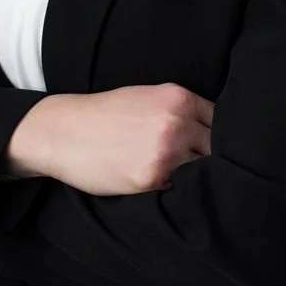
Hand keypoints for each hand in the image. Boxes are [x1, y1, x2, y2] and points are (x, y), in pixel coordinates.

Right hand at [20, 83, 213, 195]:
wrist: (63, 132)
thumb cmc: (105, 115)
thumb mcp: (147, 97)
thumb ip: (180, 110)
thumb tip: (213, 130)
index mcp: (178, 98)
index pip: (222, 120)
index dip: (220, 134)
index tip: (212, 145)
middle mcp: (177, 122)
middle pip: (217, 147)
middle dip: (209, 156)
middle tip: (193, 163)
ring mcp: (166, 152)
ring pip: (201, 169)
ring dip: (194, 175)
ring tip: (173, 173)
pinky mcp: (152, 178)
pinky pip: (178, 187)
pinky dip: (172, 187)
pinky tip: (156, 181)